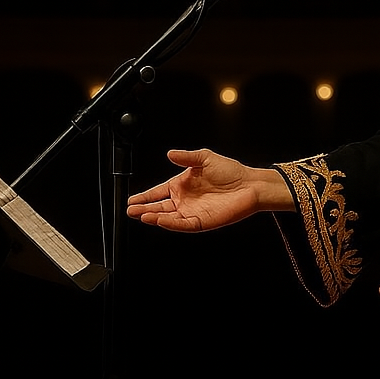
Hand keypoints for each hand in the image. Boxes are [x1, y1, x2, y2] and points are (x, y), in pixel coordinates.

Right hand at [125, 148, 291, 232]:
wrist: (249, 185)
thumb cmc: (231, 171)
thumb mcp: (205, 158)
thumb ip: (186, 157)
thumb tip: (170, 153)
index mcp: (182, 185)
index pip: (158, 192)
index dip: (144, 196)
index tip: (131, 199)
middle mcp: (185, 200)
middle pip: (159, 207)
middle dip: (143, 209)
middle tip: (130, 210)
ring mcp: (192, 212)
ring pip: (167, 217)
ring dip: (153, 217)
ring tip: (140, 215)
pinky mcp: (201, 221)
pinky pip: (182, 224)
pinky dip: (170, 223)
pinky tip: (160, 220)